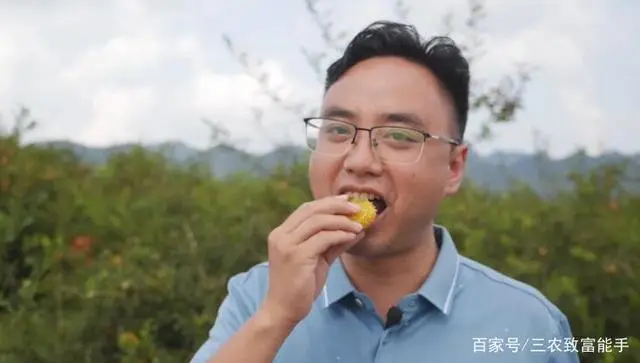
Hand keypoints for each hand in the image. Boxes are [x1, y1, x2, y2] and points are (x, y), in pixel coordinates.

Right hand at [261, 194, 363, 326]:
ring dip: (342, 221)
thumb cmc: (300, 286)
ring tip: (359, 226)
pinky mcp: (297, 256)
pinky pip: (323, 238)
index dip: (328, 202)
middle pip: (311, 210)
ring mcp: (287, 245)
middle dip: (337, 206)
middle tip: (358, 208)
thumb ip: (333, 243)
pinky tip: (352, 237)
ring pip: (318, 222)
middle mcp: (281, 235)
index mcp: (282, 233)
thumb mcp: (318, 259)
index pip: (306, 209)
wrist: (284, 310)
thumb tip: (356, 229)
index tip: (346, 200)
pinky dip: (340, 234)